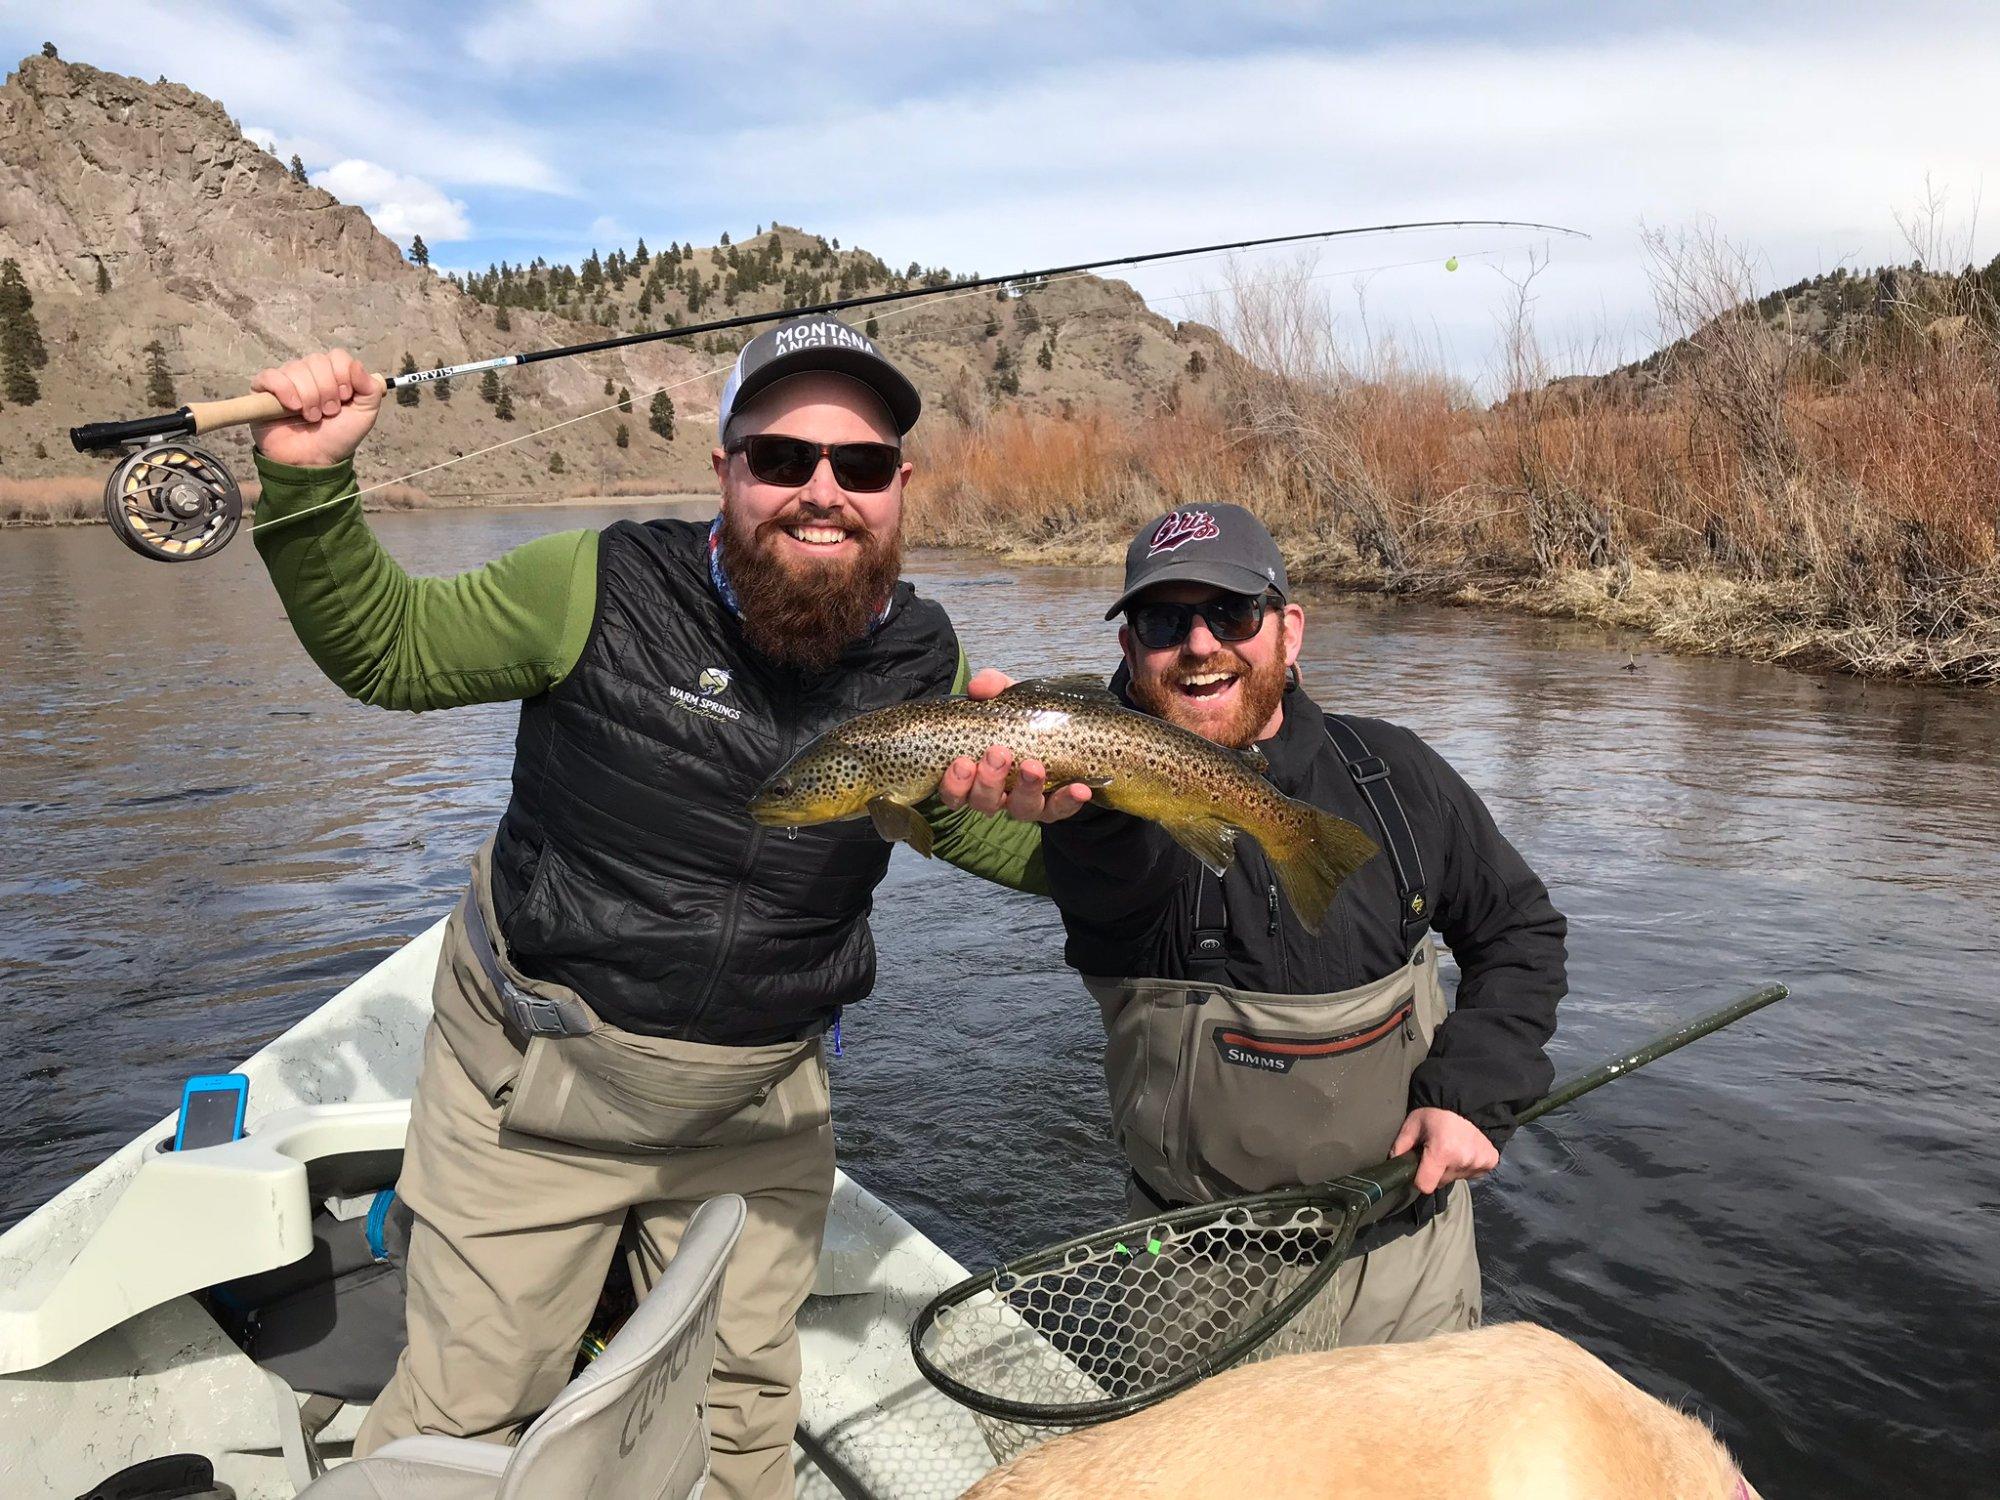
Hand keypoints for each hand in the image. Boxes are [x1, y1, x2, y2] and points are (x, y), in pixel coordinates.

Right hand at [250, 348, 382, 467]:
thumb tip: (356, 364)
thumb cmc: (337, 437)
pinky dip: (283, 390)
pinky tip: (293, 407)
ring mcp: (285, 380)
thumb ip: (370, 388)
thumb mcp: (365, 415)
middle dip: (326, 390)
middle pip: (317, 361)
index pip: (337, 356)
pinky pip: (270, 376)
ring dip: (309, 396)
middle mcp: (308, 373)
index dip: (342, 375)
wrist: (314, 460)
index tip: (345, 398)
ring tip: (312, 417)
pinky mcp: (263, 391)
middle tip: (328, 413)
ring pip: (296, 369)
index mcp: (332, 375)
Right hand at [939, 670, 1091, 822]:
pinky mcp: (1054, 806)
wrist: (1059, 724)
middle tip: (998, 754)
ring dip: (1026, 789)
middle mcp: (996, 795)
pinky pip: (1059, 810)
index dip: (954, 784)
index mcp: (974, 776)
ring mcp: (1025, 803)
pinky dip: (1069, 801)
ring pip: (1020, 809)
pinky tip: (1079, 789)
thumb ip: (991, 686)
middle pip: (985, 802)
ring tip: (1034, 766)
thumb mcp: (1005, 695)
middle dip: (989, 781)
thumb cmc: (1020, 715)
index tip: (963, 762)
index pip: (954, 792)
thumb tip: (978, 688)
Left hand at [1391, 1107, 1499, 1194]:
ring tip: (1452, 1149)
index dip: (1419, 1180)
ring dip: (1452, 1168)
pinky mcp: (1491, 1162)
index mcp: (1442, 1151)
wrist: (1469, 1102)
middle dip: (1436, 1171)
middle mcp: (1463, 1160)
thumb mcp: (1413, 1124)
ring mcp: (1479, 1162)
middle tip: (1436, 1153)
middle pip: (1441, 1182)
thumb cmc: (1437, 1113)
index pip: (1426, 1186)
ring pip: (1457, 1178)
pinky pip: (1473, 1174)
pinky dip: (1467, 1166)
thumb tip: (1393, 1164)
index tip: (1419, 1170)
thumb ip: (1400, 1145)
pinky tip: (1465, 1150)